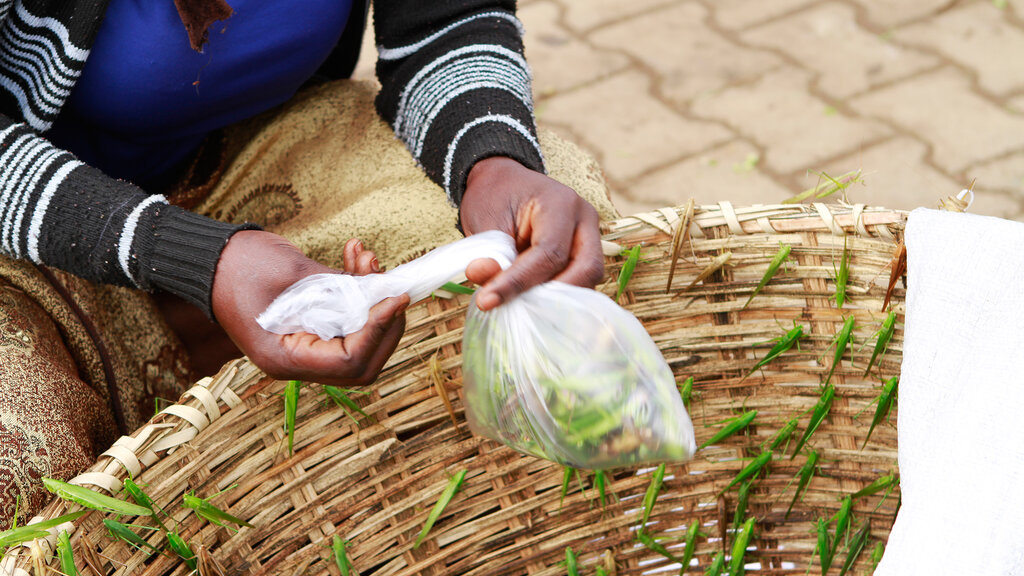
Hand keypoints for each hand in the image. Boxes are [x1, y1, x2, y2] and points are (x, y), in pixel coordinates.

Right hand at [211, 231, 408, 384]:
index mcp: (284, 358)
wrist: (207, 255)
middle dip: (385, 322)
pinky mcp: (311, 328)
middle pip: (363, 361)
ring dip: (373, 301)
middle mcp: (296, 361)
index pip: (350, 361)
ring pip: (360, 341)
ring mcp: (304, 346)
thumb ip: (339, 288)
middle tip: (391, 284)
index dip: (379, 329)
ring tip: (366, 258)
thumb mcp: (292, 273)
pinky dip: (358, 292)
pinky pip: (347, 321)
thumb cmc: (238, 263)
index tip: (395, 296)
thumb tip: (382, 291)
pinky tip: (355, 256)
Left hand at [459, 156, 603, 309]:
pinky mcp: (585, 251)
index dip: (519, 282)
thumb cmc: (494, 197)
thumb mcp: (484, 222)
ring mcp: (590, 234)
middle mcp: (584, 218)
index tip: (488, 300)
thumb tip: (489, 295)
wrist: (503, 182)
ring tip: (521, 305)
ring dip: (557, 298)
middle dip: (553, 296)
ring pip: (589, 278)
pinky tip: (532, 301)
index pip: (549, 253)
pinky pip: (581, 280)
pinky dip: (559, 295)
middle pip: (586, 269)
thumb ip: (490, 258)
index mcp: (560, 203)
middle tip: (517, 309)